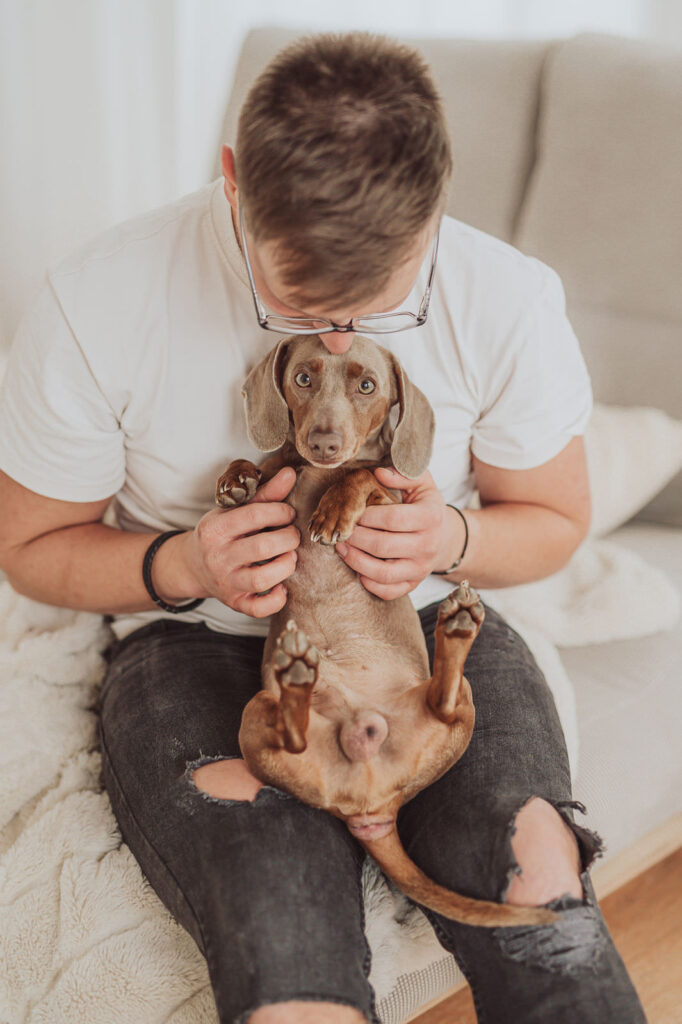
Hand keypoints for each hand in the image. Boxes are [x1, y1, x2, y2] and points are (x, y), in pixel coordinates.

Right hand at [159, 467, 299, 617]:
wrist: (192, 565)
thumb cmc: (221, 533)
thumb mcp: (235, 510)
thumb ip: (265, 494)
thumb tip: (291, 473)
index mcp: (215, 529)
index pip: (255, 515)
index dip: (280, 511)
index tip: (288, 513)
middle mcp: (217, 557)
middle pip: (262, 547)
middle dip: (288, 538)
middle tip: (292, 535)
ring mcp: (225, 582)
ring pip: (261, 579)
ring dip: (285, 567)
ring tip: (290, 557)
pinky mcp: (234, 602)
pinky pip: (258, 608)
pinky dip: (275, 600)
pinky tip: (282, 587)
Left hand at [335, 467, 462, 599]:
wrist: (444, 537)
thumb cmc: (425, 507)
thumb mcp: (421, 484)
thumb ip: (403, 474)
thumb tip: (379, 473)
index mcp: (430, 517)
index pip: (393, 518)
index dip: (368, 515)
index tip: (355, 511)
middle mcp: (428, 546)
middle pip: (383, 546)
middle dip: (356, 537)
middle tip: (341, 529)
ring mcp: (421, 569)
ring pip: (383, 573)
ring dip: (355, 561)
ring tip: (342, 547)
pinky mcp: (413, 584)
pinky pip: (388, 591)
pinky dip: (369, 583)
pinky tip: (358, 568)